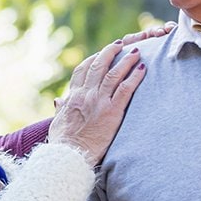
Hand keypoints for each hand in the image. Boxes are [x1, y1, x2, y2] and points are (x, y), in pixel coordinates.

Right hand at [48, 23, 173, 164]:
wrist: (70, 156)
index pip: (82, 70)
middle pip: (99, 65)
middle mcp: (86, 94)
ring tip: (137, 51)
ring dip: (126, 60)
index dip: (93, 58)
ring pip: (113, 73)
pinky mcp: (112, 111)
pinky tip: (143, 69)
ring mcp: (99, 101)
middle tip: (121, 45)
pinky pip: (126, 89)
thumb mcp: (57, 123)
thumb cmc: (63, 143)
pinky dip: (135, 77)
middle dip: (110, 52)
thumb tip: (58, 101)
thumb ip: (60, 109)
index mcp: (73, 96)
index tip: (101, 53)